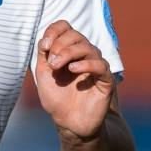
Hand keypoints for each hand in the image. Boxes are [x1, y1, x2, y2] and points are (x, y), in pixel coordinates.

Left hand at [33, 20, 114, 140]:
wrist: (68, 123)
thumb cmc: (57, 99)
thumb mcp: (43, 75)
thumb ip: (44, 55)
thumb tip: (45, 38)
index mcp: (68, 50)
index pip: (66, 27)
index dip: (55, 31)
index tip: (44, 46)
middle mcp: (84, 55)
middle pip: (76, 36)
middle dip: (60, 45)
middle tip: (51, 63)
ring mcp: (96, 66)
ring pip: (88, 48)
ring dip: (69, 53)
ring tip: (57, 66)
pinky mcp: (106, 80)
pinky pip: (101, 65)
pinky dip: (86, 64)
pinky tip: (73, 69)